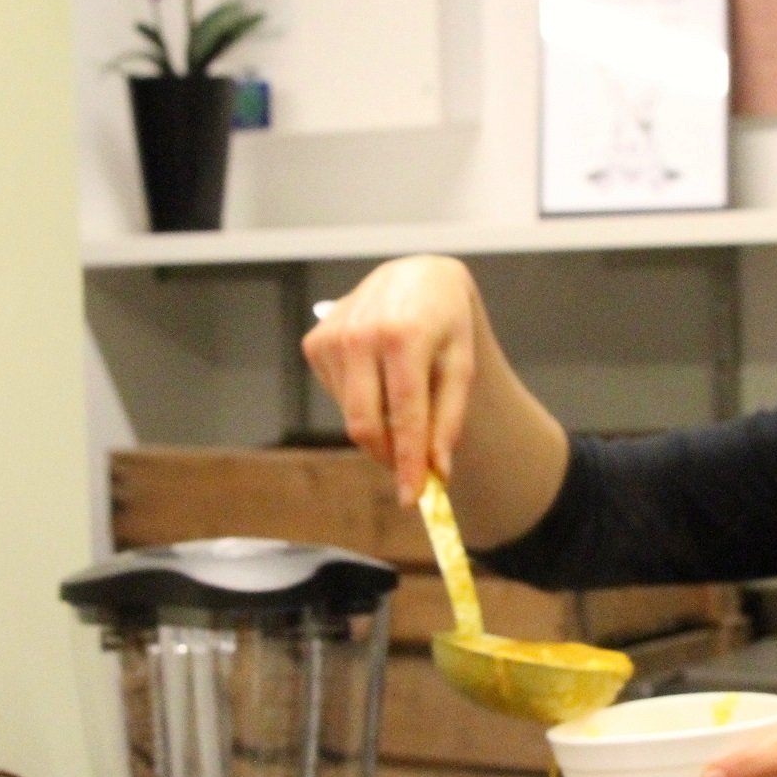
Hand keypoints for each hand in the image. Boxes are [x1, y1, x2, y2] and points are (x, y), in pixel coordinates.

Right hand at [301, 255, 483, 504]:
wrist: (415, 279)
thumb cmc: (444, 323)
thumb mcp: (461, 364)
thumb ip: (449, 418)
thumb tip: (437, 470)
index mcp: (404, 335)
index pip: (404, 415)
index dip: (408, 461)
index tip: (412, 497)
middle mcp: (361, 334)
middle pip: (365, 424)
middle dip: (388, 457)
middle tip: (410, 472)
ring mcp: (332, 337)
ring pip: (352, 415)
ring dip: (379, 425)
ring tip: (402, 396)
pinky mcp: (315, 343)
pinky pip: (339, 398)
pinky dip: (362, 402)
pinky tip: (378, 376)